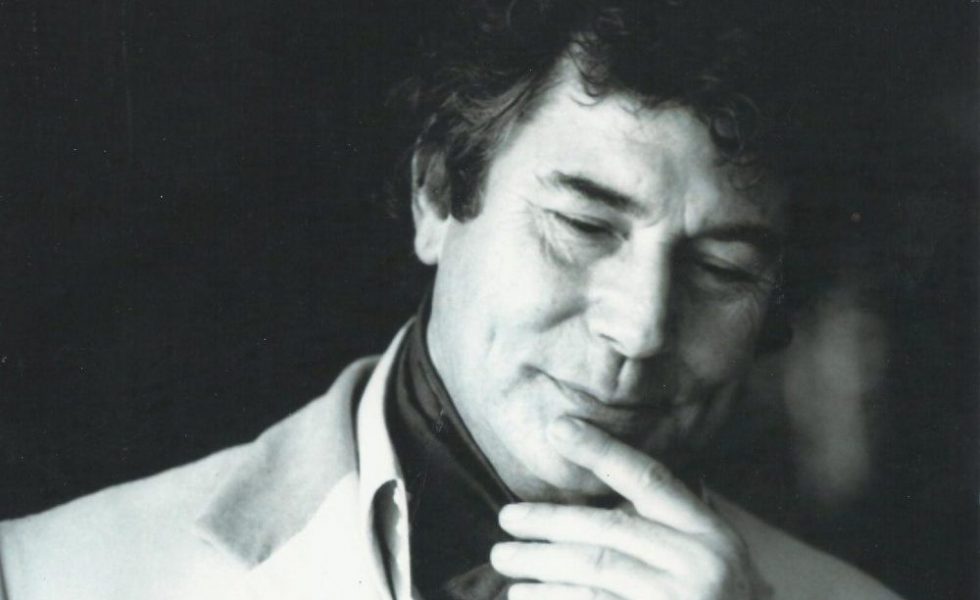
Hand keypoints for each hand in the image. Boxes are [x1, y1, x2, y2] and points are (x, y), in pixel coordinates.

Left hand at [490, 417, 769, 599]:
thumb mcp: (707, 560)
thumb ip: (659, 530)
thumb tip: (582, 508)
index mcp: (709, 534)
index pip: (649, 479)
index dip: (602, 450)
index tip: (558, 427)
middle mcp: (698, 564)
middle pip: (608, 530)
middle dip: (549, 521)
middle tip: (506, 519)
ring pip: (594, 571)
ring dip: (540, 563)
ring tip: (505, 558)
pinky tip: (524, 596)